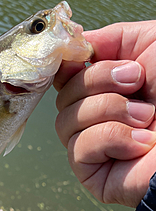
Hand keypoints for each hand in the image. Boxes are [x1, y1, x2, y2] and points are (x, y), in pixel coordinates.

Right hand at [54, 21, 155, 207]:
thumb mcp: (152, 44)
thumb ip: (113, 38)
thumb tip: (78, 41)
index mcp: (110, 88)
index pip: (67, 76)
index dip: (67, 64)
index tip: (78, 55)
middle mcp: (99, 116)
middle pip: (64, 94)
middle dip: (97, 81)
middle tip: (136, 82)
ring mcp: (94, 146)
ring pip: (66, 120)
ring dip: (109, 110)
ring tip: (145, 116)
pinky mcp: (92, 173)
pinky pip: (79, 147)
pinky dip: (112, 138)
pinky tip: (141, 143)